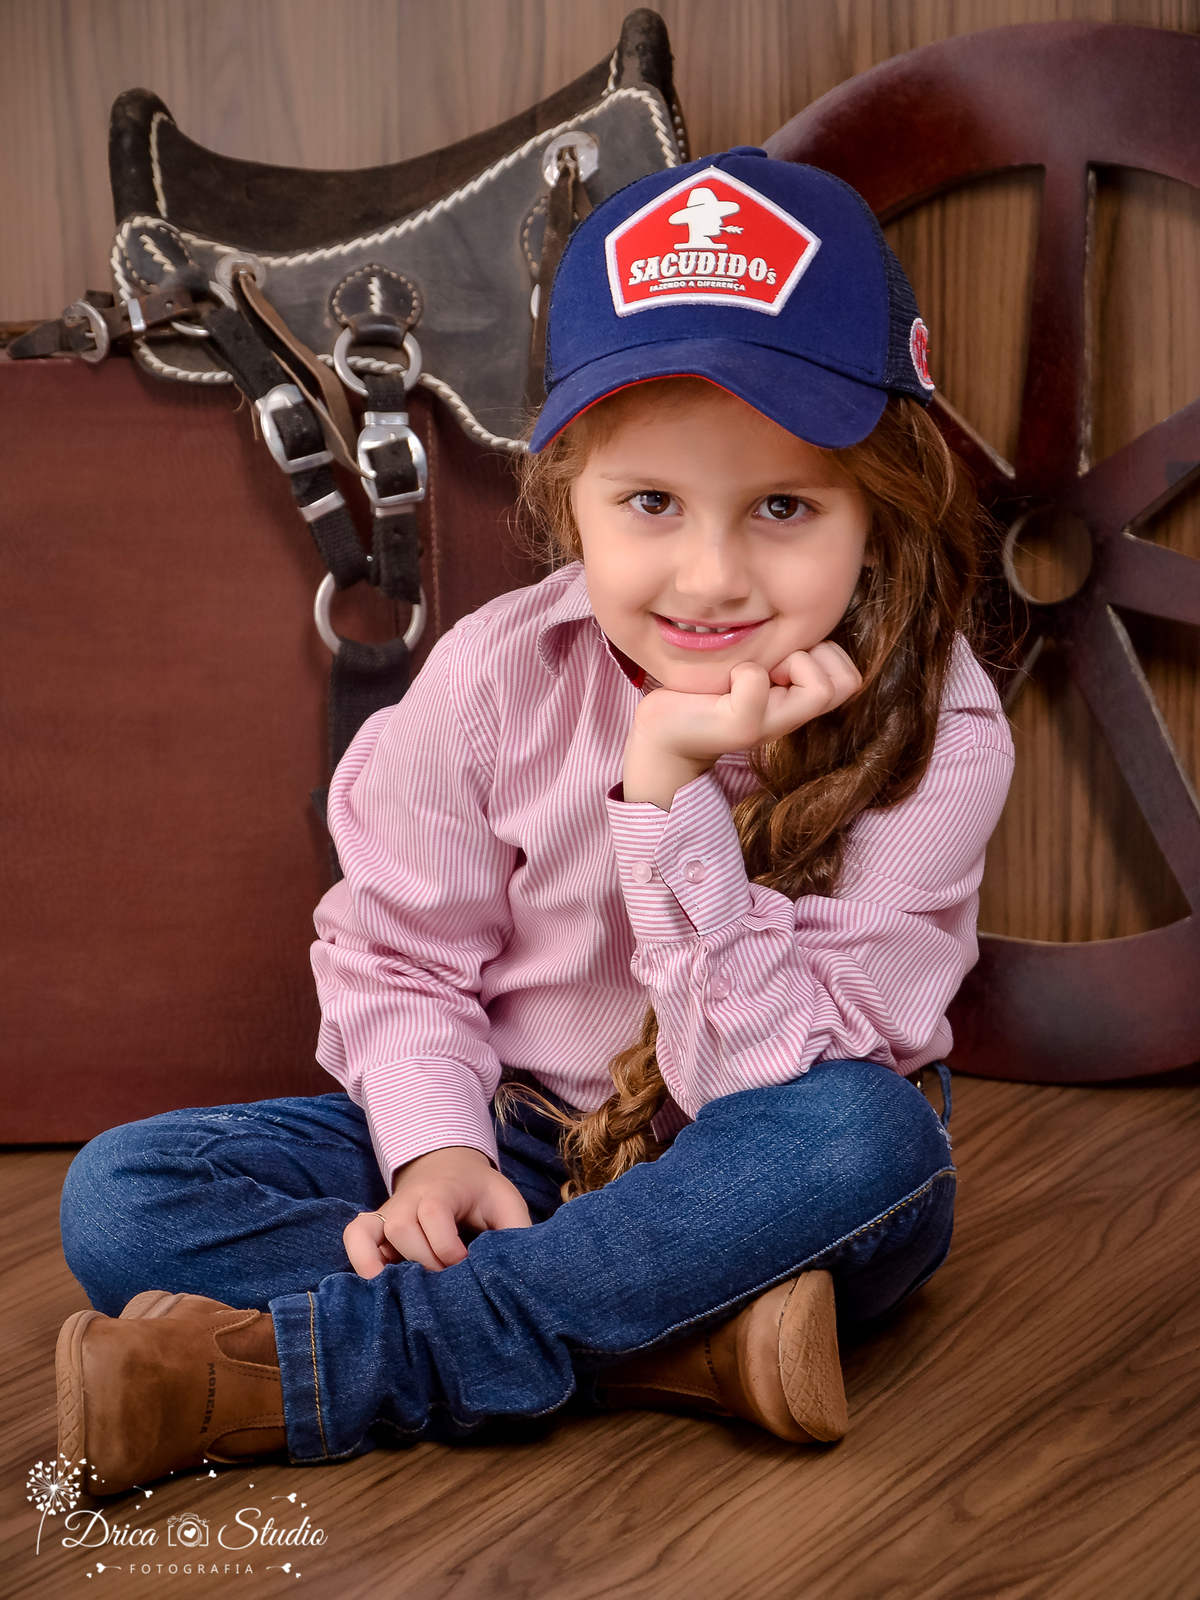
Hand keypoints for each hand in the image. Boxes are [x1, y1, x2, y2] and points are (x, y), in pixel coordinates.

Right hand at [343, 1145, 532, 1276]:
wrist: (451, 1169)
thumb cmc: (482, 1194)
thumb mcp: (507, 1204)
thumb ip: (516, 1231)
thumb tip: (521, 1268)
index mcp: (444, 1190)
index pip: (433, 1212)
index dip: (447, 1245)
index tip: (466, 1264)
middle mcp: (409, 1199)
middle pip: (402, 1228)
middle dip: (425, 1262)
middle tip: (446, 1282)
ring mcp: (389, 1212)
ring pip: (373, 1234)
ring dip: (393, 1268)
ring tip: (412, 1293)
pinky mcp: (376, 1227)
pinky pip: (354, 1237)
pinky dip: (359, 1260)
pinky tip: (377, 1288)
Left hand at [622, 641, 862, 809]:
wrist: (663, 733)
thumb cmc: (705, 690)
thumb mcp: (750, 664)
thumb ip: (777, 650)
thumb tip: (798, 613)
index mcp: (795, 702)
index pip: (850, 678)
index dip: (826, 655)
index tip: (783, 656)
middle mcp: (788, 719)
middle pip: (846, 683)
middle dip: (816, 656)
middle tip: (772, 663)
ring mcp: (768, 727)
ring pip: (820, 687)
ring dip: (790, 662)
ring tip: (754, 670)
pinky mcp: (739, 727)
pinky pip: (757, 681)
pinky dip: (743, 671)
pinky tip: (724, 680)